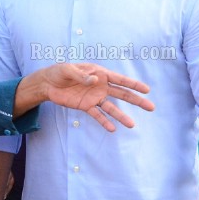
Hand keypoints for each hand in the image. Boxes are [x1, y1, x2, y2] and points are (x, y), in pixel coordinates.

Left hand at [40, 63, 154, 131]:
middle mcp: (100, 86)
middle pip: (122, 94)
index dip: (133, 84)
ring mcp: (94, 97)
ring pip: (111, 107)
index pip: (120, 79)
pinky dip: (104, 121)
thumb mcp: (67, 70)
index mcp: (99, 73)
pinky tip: (112, 129)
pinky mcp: (86, 106)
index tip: (147, 90)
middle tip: (151, 107)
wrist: (47, 83)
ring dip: (121, 116)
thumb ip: (81, 75)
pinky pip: (97, 115)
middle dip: (137, 100)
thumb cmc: (59, 72)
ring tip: (132, 125)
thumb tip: (96, 80)